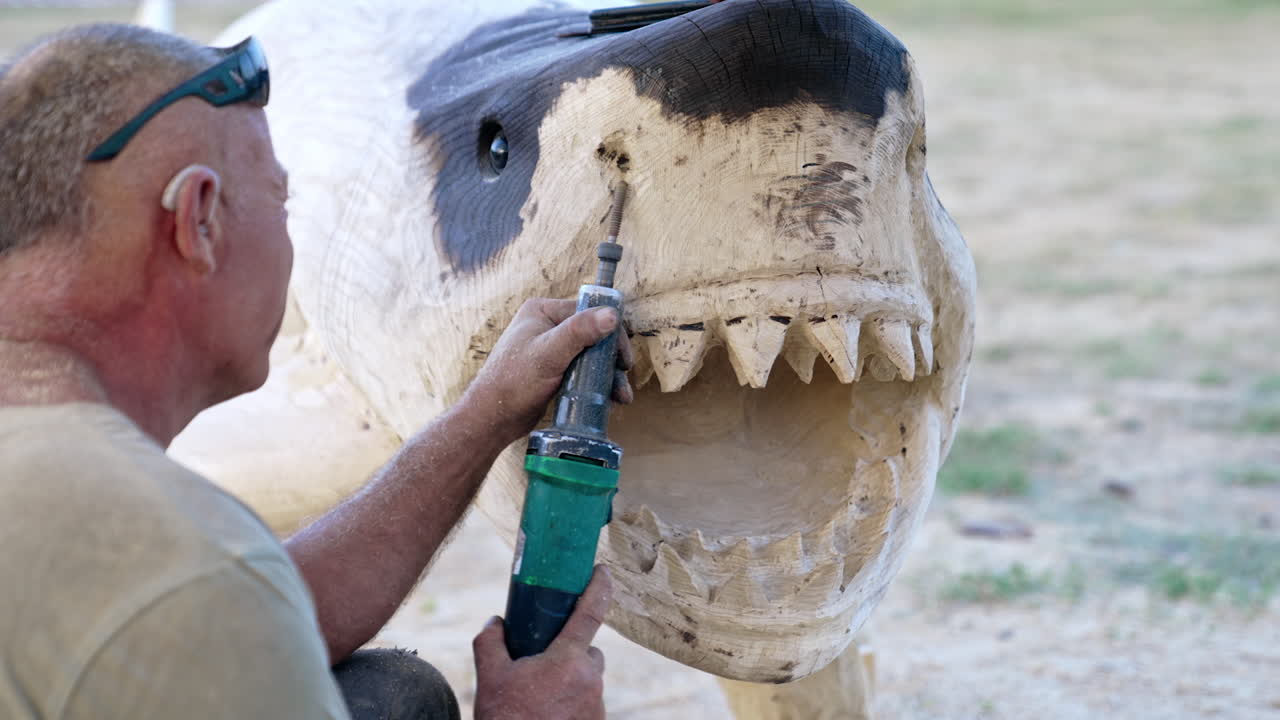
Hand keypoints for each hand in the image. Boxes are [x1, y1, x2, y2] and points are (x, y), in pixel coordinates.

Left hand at [463, 298, 633, 443]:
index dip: (611, 333)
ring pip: (591, 356)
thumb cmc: (514, 382)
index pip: (588, 313)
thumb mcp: (548, 353)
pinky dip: (597, 383)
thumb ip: (579, 332)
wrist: (493, 418)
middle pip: (593, 335)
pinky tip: (608, 399)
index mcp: (543, 311)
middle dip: (611, 358)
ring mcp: (552, 349)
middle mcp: (548, 325)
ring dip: (608, 374)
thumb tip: (612, 315)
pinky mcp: (555, 371)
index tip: (623, 357)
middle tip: (624, 376)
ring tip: (621, 396)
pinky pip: (583, 371)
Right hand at [472, 566, 612, 719]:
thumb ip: (491, 641)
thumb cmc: (505, 719)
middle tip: (542, 664)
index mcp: (568, 660)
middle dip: (570, 652)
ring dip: (570, 680)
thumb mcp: (490, 676)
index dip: (599, 587)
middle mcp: (590, 680)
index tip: (603, 570)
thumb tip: (496, 621)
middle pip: (588, 652)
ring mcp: (597, 704)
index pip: (591, 612)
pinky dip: (572, 702)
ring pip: (588, 679)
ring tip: (540, 697)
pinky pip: (588, 702)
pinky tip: (548, 712)